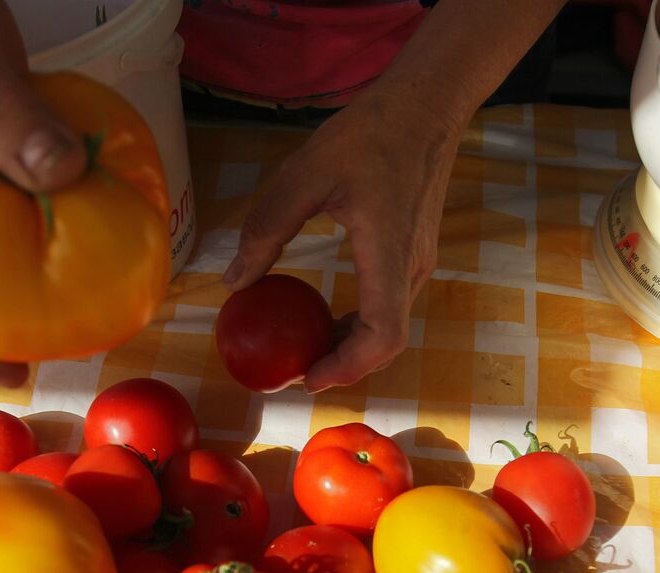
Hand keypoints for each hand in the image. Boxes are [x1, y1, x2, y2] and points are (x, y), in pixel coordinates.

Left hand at [222, 93, 461, 392]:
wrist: (426, 107)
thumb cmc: (369, 133)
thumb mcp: (304, 175)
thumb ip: (267, 228)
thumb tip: (233, 281)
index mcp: (389, 253)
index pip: (383, 335)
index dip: (347, 367)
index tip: (308, 377)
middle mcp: (411, 267)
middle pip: (385, 342)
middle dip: (341, 365)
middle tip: (295, 370)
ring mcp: (418, 262)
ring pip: (389, 327)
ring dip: (350, 346)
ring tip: (306, 348)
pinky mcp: (415, 253)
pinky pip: (390, 305)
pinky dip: (360, 323)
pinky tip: (328, 315)